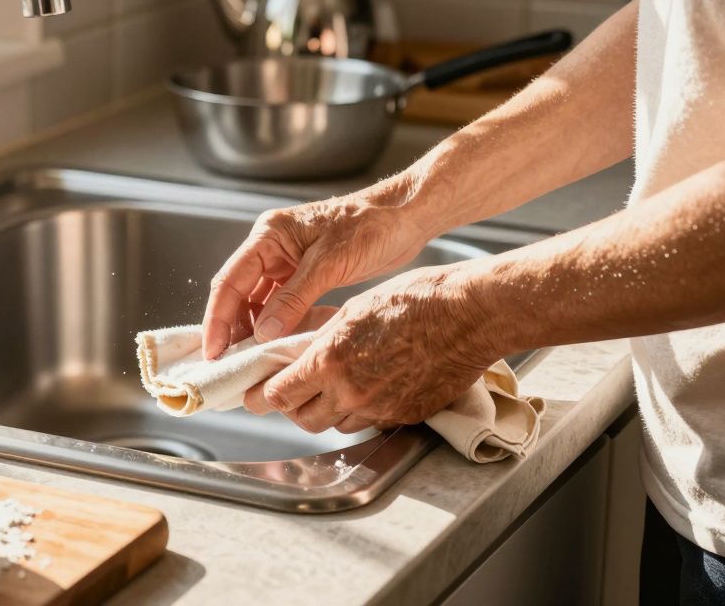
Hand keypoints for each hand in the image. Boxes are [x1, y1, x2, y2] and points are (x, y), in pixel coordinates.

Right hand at [202, 179, 435, 359]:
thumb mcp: (330, 264)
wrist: (406, 217)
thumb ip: (294, 298)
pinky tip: (276, 346)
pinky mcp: (304, 275)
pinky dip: (276, 325)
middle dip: (231, 328)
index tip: (213, 351)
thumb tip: (262, 333)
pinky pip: (280, 304)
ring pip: (257, 301)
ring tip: (250, 360)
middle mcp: (271, 247)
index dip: (218, 318)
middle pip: (237, 292)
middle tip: (228, 363)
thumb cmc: (371, 227)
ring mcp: (286, 262)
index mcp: (269, 235)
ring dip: (252, 329)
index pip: (230, 280)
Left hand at [243, 265, 501, 432]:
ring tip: (329, 387)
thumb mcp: (353, 309)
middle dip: (291, 407)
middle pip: (303, 418)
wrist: (469, 314)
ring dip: (326, 411)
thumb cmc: (415, 300)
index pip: (279, 394)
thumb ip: (320, 336)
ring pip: (336, 425)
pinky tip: (366, 388)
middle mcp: (351, 392)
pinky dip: (360, 411)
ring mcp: (381, 409)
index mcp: (331, 361)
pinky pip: (370, 423)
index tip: (255, 393)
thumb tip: (296, 347)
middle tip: (289, 391)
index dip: (263, 395)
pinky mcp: (406, 416)